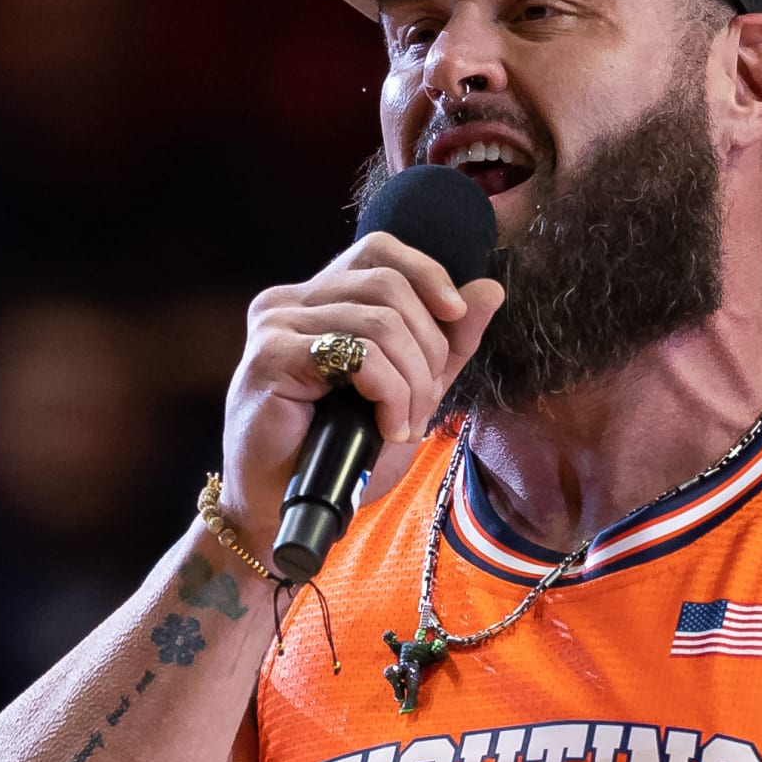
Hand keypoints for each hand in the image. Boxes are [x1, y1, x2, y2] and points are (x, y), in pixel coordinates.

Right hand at [221, 233, 504, 544]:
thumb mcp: (409, 394)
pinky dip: (390, 394)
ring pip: (380, 322)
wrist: (285, 511)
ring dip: (412, 382)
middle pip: (388, 284)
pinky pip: (359, 355)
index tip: (455, 314)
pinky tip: (388, 428)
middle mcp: (291, 300)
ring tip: (405, 426)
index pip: (379, 250)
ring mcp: (277, 324)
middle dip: (427, 347)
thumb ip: (446, 344)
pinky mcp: (272, 356)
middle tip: (425, 405)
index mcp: (318, 299)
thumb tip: (489, 288)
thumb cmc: (338, 458)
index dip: (426, 272)